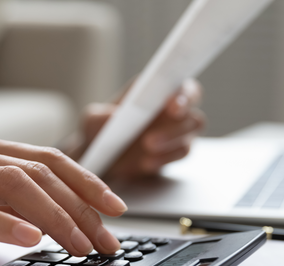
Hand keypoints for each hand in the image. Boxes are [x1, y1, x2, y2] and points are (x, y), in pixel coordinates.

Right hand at [0, 135, 127, 265]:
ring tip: (78, 244)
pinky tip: (31, 240)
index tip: (115, 208)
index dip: (86, 182)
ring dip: (54, 217)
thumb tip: (75, 220)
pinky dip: (6, 225)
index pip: (47, 159)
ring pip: (13, 185)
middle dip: (79, 207)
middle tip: (103, 239)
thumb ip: (19, 204)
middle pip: (37, 172)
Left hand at [81, 78, 204, 178]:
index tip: (172, 104)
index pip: (181, 84)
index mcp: (155, 89)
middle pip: (192, 108)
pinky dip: (166, 158)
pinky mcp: (174, 151)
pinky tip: (147, 163)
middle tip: (152, 136)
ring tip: (147, 147)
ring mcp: (176, 129)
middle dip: (179, 122)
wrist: (101, 159)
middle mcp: (171, 106)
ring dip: (172, 140)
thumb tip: (114, 117)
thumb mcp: (91, 121)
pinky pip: (181, 152)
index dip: (183, 93)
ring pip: (191, 132)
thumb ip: (100, 117)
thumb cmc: (99, 131)